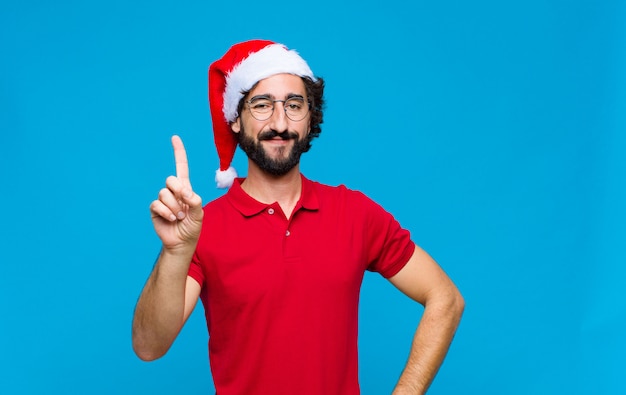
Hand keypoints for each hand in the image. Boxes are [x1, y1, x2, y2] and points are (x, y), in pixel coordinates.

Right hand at [149, 135, 203, 251]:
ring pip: (164, 193)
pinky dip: (166, 212)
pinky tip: (171, 219)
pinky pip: (156, 204)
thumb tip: (185, 192)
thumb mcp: (200, 214)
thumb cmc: (192, 227)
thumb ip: (195, 201)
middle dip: (178, 191)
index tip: (174, 138)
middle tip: (184, 204)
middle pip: (171, 179)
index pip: (181, 167)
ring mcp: (163, 200)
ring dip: (174, 207)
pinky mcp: (155, 209)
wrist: (182, 242)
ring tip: (179, 217)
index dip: (178, 152)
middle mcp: (173, 191)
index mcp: (185, 188)